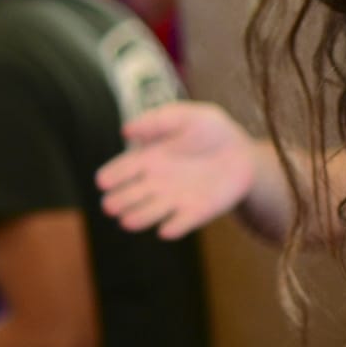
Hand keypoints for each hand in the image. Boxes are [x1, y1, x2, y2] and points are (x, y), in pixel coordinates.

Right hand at [95, 101, 258, 238]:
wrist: (243, 153)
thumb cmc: (211, 130)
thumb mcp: (187, 116)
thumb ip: (158, 120)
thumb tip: (125, 130)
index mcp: (148, 159)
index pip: (122, 170)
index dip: (111, 176)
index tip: (102, 181)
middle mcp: (155, 183)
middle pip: (129, 196)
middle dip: (118, 201)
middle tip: (110, 206)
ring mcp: (174, 200)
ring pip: (150, 213)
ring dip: (139, 218)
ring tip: (127, 222)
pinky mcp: (196, 213)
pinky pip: (182, 223)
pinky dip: (174, 227)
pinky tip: (167, 230)